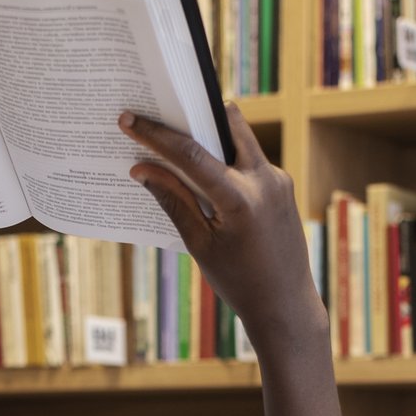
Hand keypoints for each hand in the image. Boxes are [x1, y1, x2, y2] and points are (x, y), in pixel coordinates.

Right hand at [122, 105, 322, 349]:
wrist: (286, 304)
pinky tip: (202, 172)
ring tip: (178, 141)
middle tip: (160, 111)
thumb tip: (142, 168)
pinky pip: (250, 158)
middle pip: (228, 122)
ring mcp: (278, 180)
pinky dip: (225, 158)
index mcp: (240, 199)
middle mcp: (265, 181)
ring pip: (241, 137)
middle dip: (194, 113)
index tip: (129, 119)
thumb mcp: (199, 244)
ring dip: (212, 135)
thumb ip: (173, 201)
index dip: (156, 134)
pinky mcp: (282, 185)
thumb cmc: (239, 282)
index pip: (191, 154)